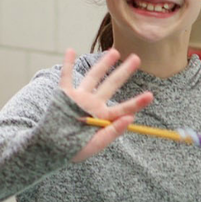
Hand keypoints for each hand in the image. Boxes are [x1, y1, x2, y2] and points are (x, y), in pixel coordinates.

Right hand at [60, 48, 152, 162]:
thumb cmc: (72, 150)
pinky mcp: (64, 95)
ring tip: (114, 51)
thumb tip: (131, 119)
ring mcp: (79, 98)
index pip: (123, 108)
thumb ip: (113, 133)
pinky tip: (71, 51)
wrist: (50, 148)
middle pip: (111, 85)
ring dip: (103, 64)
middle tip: (136, 58)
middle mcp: (92, 104)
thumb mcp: (96, 145)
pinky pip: (66, 77)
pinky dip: (67, 64)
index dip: (137, 103)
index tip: (150, 95)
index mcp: (102, 118)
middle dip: (124, 72)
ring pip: (92, 77)